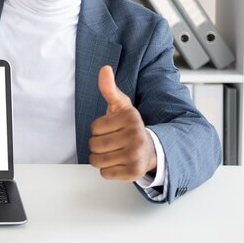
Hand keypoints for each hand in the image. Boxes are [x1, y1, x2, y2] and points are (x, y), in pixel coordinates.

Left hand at [89, 66, 156, 180]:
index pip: (94, 127)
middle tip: (112, 142)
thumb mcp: (120, 106)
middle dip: (98, 145)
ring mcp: (135, 155)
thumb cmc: (129, 127)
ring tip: (114, 152)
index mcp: (131, 118)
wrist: (150, 149)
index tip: (112, 128)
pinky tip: (118, 162)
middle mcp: (136, 136)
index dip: (98, 129)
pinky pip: (105, 173)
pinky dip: (108, 170)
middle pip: (94, 145)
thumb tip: (104, 69)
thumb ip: (109, 88)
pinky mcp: (133, 172)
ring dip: (100, 158)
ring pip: (96, 160)